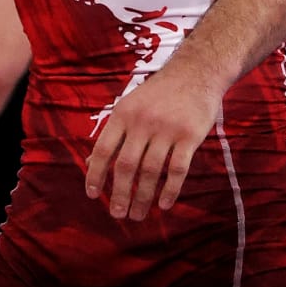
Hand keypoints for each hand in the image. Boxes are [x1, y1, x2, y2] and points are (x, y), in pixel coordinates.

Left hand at [85, 66, 221, 220]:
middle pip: (126, 165)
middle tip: (118, 214)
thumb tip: (89, 163)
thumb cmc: (159, 93)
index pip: (103, 150)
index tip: (93, 195)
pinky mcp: (190, 135)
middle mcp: (142, 121)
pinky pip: (178, 169)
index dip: (95, 175)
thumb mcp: (130, 105)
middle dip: (120, 194)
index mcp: (123, 114)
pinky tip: (163, 205)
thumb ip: (113, 134)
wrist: (196, 71)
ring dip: (143, 198)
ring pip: (151, 171)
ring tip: (138, 214)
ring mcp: (167, 128)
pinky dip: (170, 190)